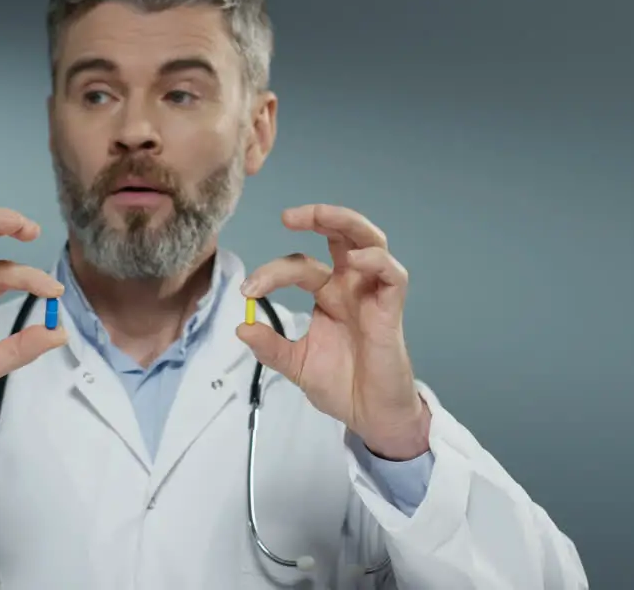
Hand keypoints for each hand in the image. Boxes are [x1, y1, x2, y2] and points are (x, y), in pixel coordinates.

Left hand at [237, 204, 430, 459]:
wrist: (370, 417)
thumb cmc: (341, 386)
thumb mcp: (296, 365)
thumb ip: (271, 347)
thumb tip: (241, 328)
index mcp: (328, 294)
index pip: (299, 266)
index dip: (271, 273)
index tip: (247, 292)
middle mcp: (350, 287)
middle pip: (341, 235)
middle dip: (318, 216)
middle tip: (287, 216)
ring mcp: (372, 295)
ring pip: (370, 241)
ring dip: (345, 222)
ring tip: (318, 216)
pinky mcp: (391, 310)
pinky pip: (392, 275)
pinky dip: (375, 260)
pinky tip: (354, 260)